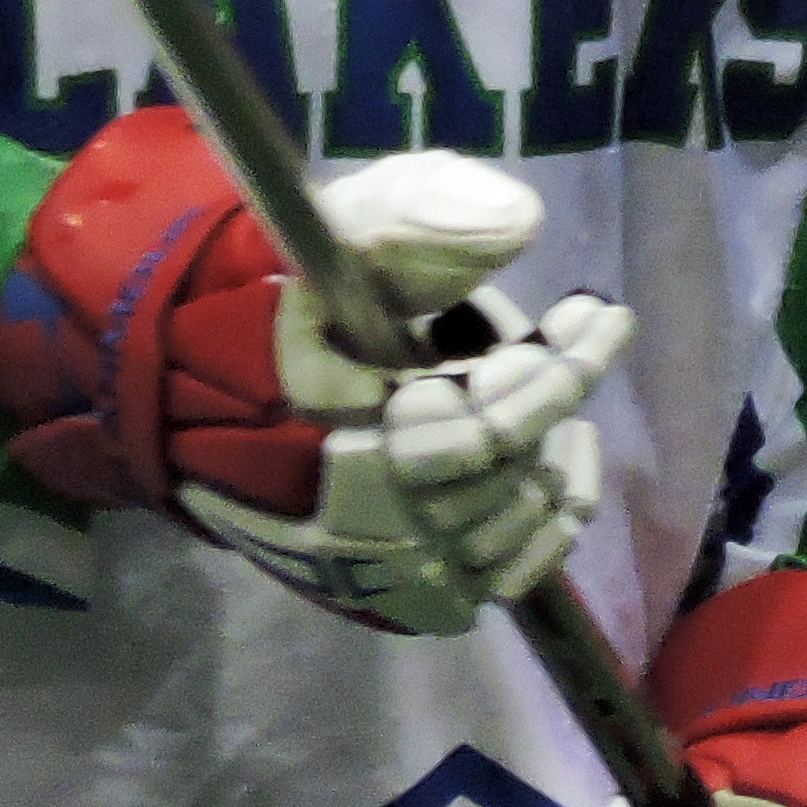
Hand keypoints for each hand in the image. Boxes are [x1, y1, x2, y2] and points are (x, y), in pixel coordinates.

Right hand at [0, 106, 634, 633]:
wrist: (207, 390)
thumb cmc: (287, 301)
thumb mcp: (340, 231)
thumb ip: (417, 218)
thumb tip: (516, 227)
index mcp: (344, 431)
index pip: (480, 431)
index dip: (551, 372)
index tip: (599, 312)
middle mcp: (371, 516)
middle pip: (508, 471)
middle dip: (546, 389)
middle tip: (569, 330)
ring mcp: (393, 562)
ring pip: (522, 521)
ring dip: (554, 443)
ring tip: (558, 376)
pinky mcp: (407, 589)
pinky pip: (514, 571)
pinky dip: (553, 514)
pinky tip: (564, 450)